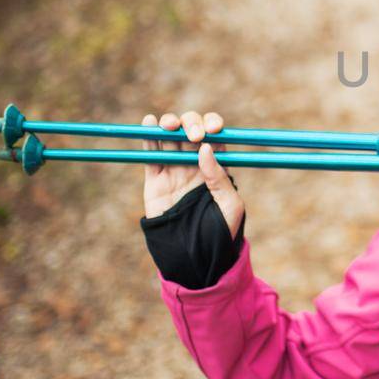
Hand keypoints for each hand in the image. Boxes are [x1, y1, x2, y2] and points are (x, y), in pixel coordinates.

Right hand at [141, 109, 243, 238]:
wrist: (194, 255)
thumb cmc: (219, 232)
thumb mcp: (230, 204)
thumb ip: (219, 177)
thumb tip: (206, 148)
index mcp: (217, 167)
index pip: (215, 138)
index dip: (212, 126)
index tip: (213, 129)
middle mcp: (195, 164)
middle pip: (190, 132)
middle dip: (191, 124)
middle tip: (193, 136)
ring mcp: (174, 170)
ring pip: (170, 138)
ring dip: (169, 124)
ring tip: (169, 124)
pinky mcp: (155, 180)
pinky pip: (151, 154)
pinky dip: (148, 137)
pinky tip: (148, 123)